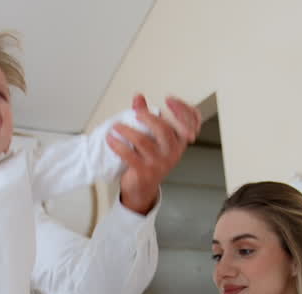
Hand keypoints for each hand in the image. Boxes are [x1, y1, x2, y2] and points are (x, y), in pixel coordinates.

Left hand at [110, 94, 201, 214]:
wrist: (143, 188)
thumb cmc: (150, 161)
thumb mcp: (153, 138)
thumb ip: (147, 116)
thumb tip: (139, 97)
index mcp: (179, 142)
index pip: (190, 122)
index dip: (182, 109)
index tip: (169, 99)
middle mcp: (172, 152)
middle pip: (164, 129)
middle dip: (148, 117)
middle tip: (136, 113)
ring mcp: (159, 163)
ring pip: (143, 141)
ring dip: (126, 130)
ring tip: (116, 126)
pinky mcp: (144, 172)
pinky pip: (129, 155)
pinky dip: (117, 145)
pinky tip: (111, 139)